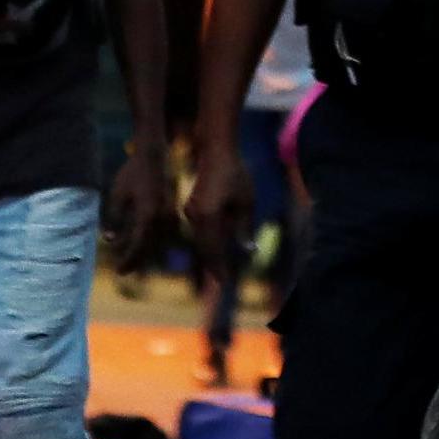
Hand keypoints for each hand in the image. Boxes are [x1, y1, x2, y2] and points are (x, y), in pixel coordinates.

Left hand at [105, 140, 174, 275]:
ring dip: (143, 251)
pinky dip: (150, 240)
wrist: (153, 155)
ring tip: (129, 258)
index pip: (139, 244)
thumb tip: (109, 239)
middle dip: (136, 259)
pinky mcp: (170, 209)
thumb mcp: (118, 195)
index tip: (119, 270)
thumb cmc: (132, 173)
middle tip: (122, 271)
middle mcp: (162, 216)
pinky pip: (161, 231)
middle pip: (150, 247)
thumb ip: (114, 218)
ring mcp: (169, 212)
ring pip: (157, 240)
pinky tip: (140, 242)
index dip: (129, 259)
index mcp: (148, 214)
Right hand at [183, 145, 255, 276]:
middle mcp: (195, 217)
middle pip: (204, 249)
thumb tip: (248, 251)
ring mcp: (190, 213)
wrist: (216, 153)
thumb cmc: (235, 175)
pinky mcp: (191, 209)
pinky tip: (213, 252)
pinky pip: (199, 232)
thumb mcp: (246, 202)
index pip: (213, 249)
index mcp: (208, 217)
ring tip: (217, 273)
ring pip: (199, 241)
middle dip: (212, 267)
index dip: (219, 268)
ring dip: (208, 257)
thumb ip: (244, 228)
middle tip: (221, 284)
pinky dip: (206, 244)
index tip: (225, 284)